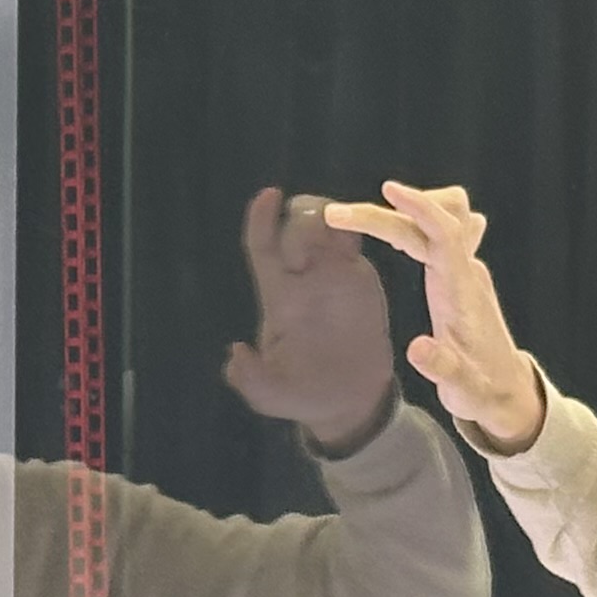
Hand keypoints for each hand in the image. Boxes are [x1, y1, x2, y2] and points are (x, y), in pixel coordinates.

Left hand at [220, 190, 396, 442]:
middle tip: (306, 251)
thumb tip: (235, 353)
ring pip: (328, 224)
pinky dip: (356, 223)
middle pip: (296, 226)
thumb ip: (251, 379)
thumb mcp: (270, 395)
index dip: (262, 220)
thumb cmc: (305, 395)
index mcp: (279, 297)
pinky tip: (358, 228)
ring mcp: (334, 274)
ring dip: (329, 216)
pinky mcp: (361, 278)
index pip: (263, 247)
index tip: (268, 195)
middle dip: (300, 222)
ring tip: (335, 238)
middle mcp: (304, 279)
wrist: (350, 401)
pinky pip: (357, 239)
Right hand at [316, 180, 545, 453]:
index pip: (446, 233)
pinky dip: (415, 221)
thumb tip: (416, 347)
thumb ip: (443, 369)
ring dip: (407, 209)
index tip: (388, 189)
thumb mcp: (463, 390)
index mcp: (462, 291)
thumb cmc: (482, 391)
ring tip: (362, 217)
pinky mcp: (459, 273)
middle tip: (336, 215)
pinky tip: (393, 229)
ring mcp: (464, 269)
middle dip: (384, 212)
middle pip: (433, 219)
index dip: (420, 207)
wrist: (507, 392)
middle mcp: (465, 272)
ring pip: (443, 215)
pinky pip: (439, 231)